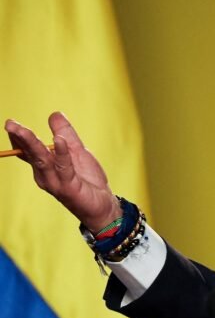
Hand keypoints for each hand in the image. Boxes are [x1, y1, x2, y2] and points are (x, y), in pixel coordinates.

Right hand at [4, 112, 121, 232]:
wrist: (103, 204)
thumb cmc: (88, 180)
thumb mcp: (78, 151)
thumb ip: (66, 133)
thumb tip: (54, 114)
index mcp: (45, 166)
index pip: (27, 150)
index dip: (19, 138)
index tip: (10, 123)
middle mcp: (45, 175)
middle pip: (31, 153)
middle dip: (20, 138)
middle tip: (9, 124)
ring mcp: (55, 182)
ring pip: (41, 160)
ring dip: (32, 144)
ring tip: (22, 130)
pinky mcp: (68, 187)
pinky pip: (64, 168)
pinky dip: (61, 153)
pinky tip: (58, 140)